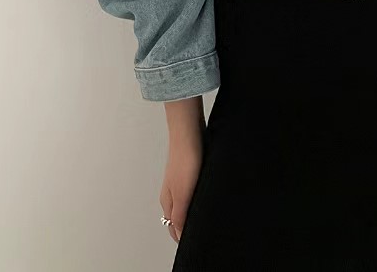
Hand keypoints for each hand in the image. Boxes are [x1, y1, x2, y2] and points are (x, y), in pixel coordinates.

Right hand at [161, 96, 205, 242]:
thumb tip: (179, 236)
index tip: (196, 244)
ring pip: (185, 205)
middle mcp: (172, 194)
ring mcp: (180, 182)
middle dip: (187, 229)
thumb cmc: (184, 161)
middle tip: (203, 235)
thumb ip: (181, 216)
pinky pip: (192, 192)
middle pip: (178, 218)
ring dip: (193, 214)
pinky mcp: (189, 172)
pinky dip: (197, 200)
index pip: (174, 228)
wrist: (189, 133)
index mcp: (168, 202)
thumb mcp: (183, 193)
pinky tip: (208, 197)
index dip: (183, 238)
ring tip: (207, 219)